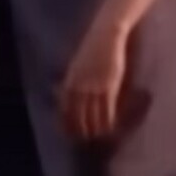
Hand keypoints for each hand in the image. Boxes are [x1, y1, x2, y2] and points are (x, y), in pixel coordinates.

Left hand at [59, 21, 128, 141]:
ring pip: (93, 112)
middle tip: (83, 139)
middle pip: (77, 112)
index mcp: (69, 80)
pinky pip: (107, 106)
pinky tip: (110, 125)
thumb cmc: (92, 49)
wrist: (105, 36)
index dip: (66, 121)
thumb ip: (73, 80)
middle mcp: (79, 85)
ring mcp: (94, 85)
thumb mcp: (77, 65)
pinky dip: (107, 117)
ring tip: (97, 136)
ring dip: (95, 126)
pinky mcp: (109, 84)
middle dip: (80, 127)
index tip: (67, 132)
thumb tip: (69, 94)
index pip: (65, 107)